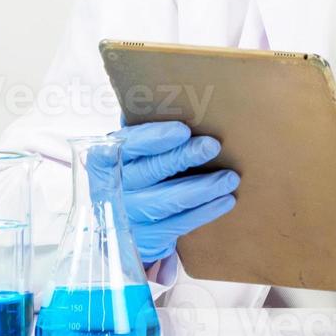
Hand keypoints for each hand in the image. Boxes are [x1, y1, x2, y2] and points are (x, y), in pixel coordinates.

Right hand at [109, 121, 238, 265]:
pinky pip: (179, 224)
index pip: (128, 145)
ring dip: (203, 188)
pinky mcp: (146, 238)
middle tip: (213, 145)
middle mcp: (113, 189)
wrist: (119, 223)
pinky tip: (226, 200)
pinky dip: (206, 211)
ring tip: (230, 177)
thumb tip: (168, 97)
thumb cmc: (133, 172)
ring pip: (168, 201)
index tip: (183, 130)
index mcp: (105, 160)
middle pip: (151, 171)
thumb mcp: (130, 151)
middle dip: (184, 157)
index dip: (155, 137)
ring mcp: (128, 216)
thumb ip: (143, 129)